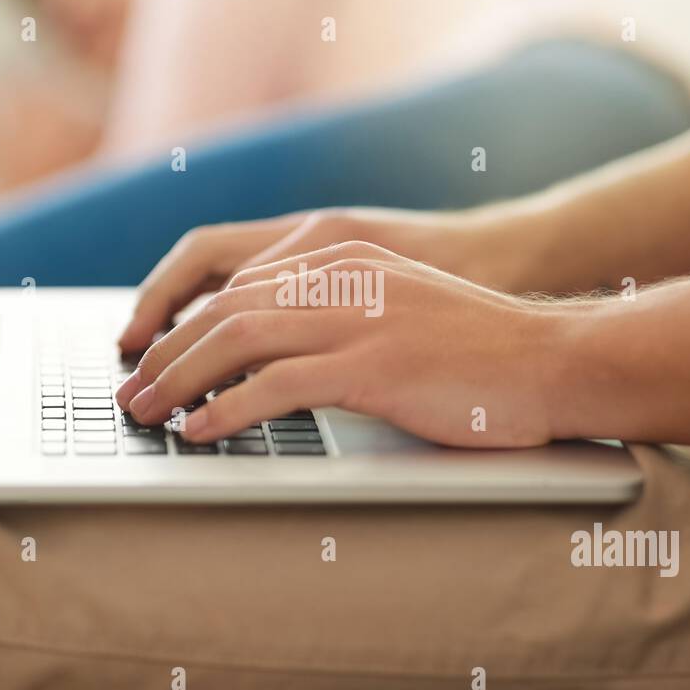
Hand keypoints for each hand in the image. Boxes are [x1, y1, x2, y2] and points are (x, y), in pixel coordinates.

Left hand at [114, 242, 561, 447]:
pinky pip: (278, 385)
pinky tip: (202, 432)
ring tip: (148, 416)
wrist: (556, 359)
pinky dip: (228, 409)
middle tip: (133, 395)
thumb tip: (271, 354)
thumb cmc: (481, 349)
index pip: (235, 282)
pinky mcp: (376, 364)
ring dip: (180, 380)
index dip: (180, 321)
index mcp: (343, 257)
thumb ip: (338, 312)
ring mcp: (359, 317)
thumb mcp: (398, 307)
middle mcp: (343, 276)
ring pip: (237, 339)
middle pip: (224, 308)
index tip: (150, 356)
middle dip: (165, 354)